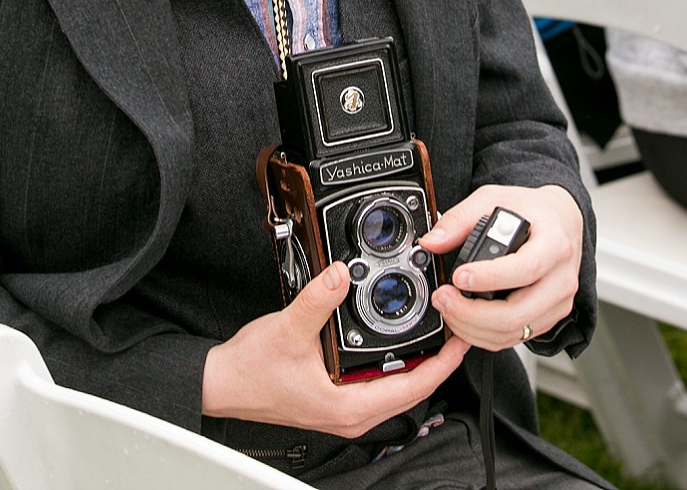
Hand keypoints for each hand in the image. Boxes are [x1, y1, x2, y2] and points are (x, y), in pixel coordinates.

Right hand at [201, 259, 467, 434]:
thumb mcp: (288, 330)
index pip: (414, 389)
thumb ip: (318, 300)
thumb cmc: (250, 371)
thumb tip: (340, 274)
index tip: (464, 336)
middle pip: (413, 388)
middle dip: (439, 357)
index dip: (444, 362)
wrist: (222, 383)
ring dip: (420, 359)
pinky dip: (397, 361)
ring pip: (398, 385)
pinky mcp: (337, 394)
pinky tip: (402, 337)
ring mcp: (345, 405)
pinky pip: (380, 380)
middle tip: (460, 322)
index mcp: (348, 407)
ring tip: (440, 326)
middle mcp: (352, 412)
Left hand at [422, 183, 584, 352]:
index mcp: (555, 244)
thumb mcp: (496, 199)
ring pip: (512, 332)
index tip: (458, 276)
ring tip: (449, 308)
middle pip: (516, 313)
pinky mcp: (550, 318)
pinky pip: (515, 338)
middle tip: (443, 298)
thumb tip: (432, 241)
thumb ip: (461, 218)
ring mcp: (558, 303)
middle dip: (470, 313)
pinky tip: (466, 319)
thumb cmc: (532, 211)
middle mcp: (562, 278)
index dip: (490, 278)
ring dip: (472, 328)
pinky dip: (484, 335)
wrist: (562, 223)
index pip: (526, 268)